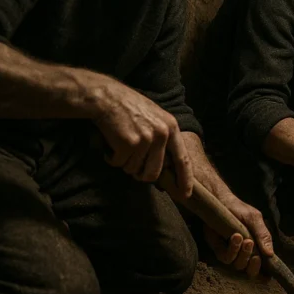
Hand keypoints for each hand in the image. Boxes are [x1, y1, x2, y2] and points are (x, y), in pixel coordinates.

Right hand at [92, 78, 192, 197]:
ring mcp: (146, 139)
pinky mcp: (129, 144)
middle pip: (154, 173)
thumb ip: (164, 139)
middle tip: (131, 164)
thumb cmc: (130, 108)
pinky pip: (119, 164)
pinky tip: (110, 143)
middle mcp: (162, 134)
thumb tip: (166, 167)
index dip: (184, 179)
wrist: (107, 98)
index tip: (186, 195)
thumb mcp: (156, 118)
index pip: (182, 159)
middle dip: (141, 175)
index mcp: (171, 128)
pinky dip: (111, 158)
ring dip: (123, 162)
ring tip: (120, 144)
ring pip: (133, 170)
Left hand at [204, 194, 274, 278]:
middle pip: (251, 271)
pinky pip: (226, 258)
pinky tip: (235, 237)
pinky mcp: (219, 250)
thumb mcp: (255, 220)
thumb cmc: (240, 210)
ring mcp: (232, 253)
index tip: (268, 275)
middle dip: (254, 265)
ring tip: (245, 239)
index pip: (263, 267)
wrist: (222, 202)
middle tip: (256, 255)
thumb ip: (264, 236)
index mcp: (257, 248)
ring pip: (239, 266)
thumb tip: (271, 254)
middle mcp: (245, 253)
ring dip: (243, 254)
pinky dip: (232, 250)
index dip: (265, 275)